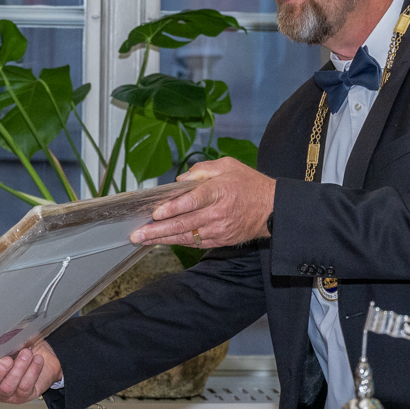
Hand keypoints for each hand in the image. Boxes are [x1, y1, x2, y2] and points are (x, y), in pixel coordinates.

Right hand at [0, 340, 61, 403]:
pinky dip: (32, 371)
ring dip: (18, 369)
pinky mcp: (23, 396)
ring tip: (26, 354)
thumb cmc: (20, 349)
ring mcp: (8, 394)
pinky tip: (37, 360)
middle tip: (7, 359)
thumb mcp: (6, 345)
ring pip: (8, 387)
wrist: (41, 356)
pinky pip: (25, 386)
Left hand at [129, 157, 275, 247]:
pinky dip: (178, 242)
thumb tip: (179, 181)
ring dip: (163, 239)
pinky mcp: (221, 239)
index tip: (155, 213)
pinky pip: (196, 242)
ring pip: (187, 236)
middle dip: (157, 230)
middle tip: (137, 234)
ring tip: (143, 240)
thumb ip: (201, 170)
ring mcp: (219, 229)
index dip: (173, 208)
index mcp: (219, 191)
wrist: (273, 209)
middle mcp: (218, 213)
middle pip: (184, 223)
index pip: (193, 201)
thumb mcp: (227, 165)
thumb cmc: (249, 184)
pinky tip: (163, 240)